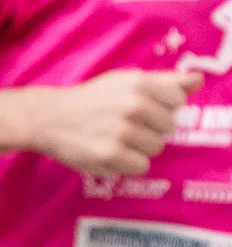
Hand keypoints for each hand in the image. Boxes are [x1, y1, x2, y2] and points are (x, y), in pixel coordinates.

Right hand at [36, 70, 194, 175]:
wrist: (47, 118)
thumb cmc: (91, 100)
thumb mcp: (125, 82)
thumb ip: (165, 81)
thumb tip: (199, 80)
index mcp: (138, 83)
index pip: (177, 101)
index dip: (162, 107)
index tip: (142, 108)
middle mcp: (133, 105)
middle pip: (168, 127)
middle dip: (150, 129)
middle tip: (124, 125)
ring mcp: (122, 131)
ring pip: (155, 148)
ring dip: (138, 148)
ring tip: (115, 139)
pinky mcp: (111, 154)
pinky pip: (140, 166)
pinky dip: (127, 164)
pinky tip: (110, 152)